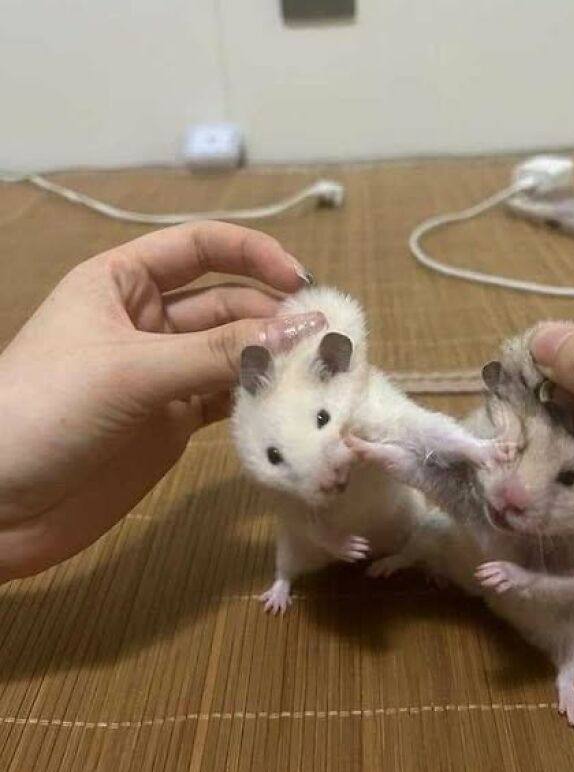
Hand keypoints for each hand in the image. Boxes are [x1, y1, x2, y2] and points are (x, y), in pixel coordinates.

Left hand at [0, 221, 325, 580]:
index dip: (252, 254)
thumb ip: (219, 352)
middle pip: (227, 303)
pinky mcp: (175, 422)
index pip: (200, 248)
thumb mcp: (132, 370)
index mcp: (121, 283)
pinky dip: (259, 400)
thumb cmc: (47, 412)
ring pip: (233, 354)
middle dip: (273, 316)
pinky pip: (228, 399)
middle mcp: (148, 321)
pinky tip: (290, 404)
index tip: (302, 281)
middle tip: (325, 341)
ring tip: (321, 373)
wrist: (0, 506)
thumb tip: (304, 329)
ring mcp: (164, 374)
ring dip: (273, 360)